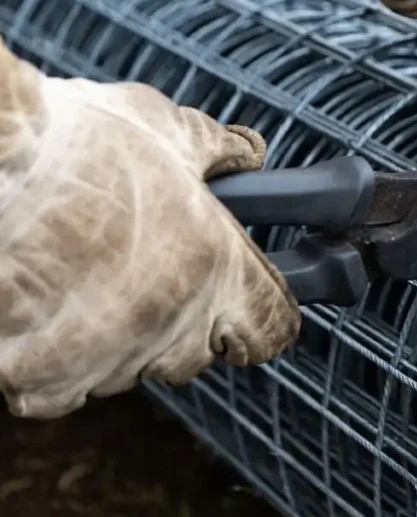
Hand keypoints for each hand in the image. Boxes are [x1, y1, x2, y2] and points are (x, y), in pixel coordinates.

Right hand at [0, 39, 299, 418]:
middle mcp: (171, 323)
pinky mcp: (44, 381)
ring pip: (131, 369)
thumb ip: (218, 150)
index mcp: (216, 267)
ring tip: (82, 278)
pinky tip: (43, 311)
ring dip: (119, 339)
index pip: (273, 327)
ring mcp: (108, 358)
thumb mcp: (164, 128)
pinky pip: (66, 389)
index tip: (251, 308)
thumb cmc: (71, 143)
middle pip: (197, 352)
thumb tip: (248, 155)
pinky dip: (58, 362)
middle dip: (183, 320)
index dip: (266, 317)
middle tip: (145, 271)